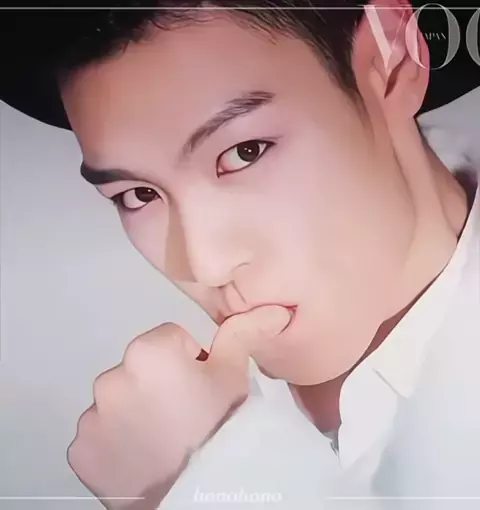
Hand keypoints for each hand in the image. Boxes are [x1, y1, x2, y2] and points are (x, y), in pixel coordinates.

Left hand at [67, 305, 290, 509]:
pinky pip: (100, 434)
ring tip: (164, 440)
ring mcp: (91, 417)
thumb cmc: (221, 427)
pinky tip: (141, 458)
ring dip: (136, 412)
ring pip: (120, 401)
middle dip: (160, 385)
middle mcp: (111, 378)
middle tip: (186, 417)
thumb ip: (241, 333)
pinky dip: (115, 442)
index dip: (191, 361)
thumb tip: (270, 310)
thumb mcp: (235, 376)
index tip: (201, 389)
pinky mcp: (81, 450)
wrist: (204, 496)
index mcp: (147, 351)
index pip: (171, 339)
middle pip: (141, 370)